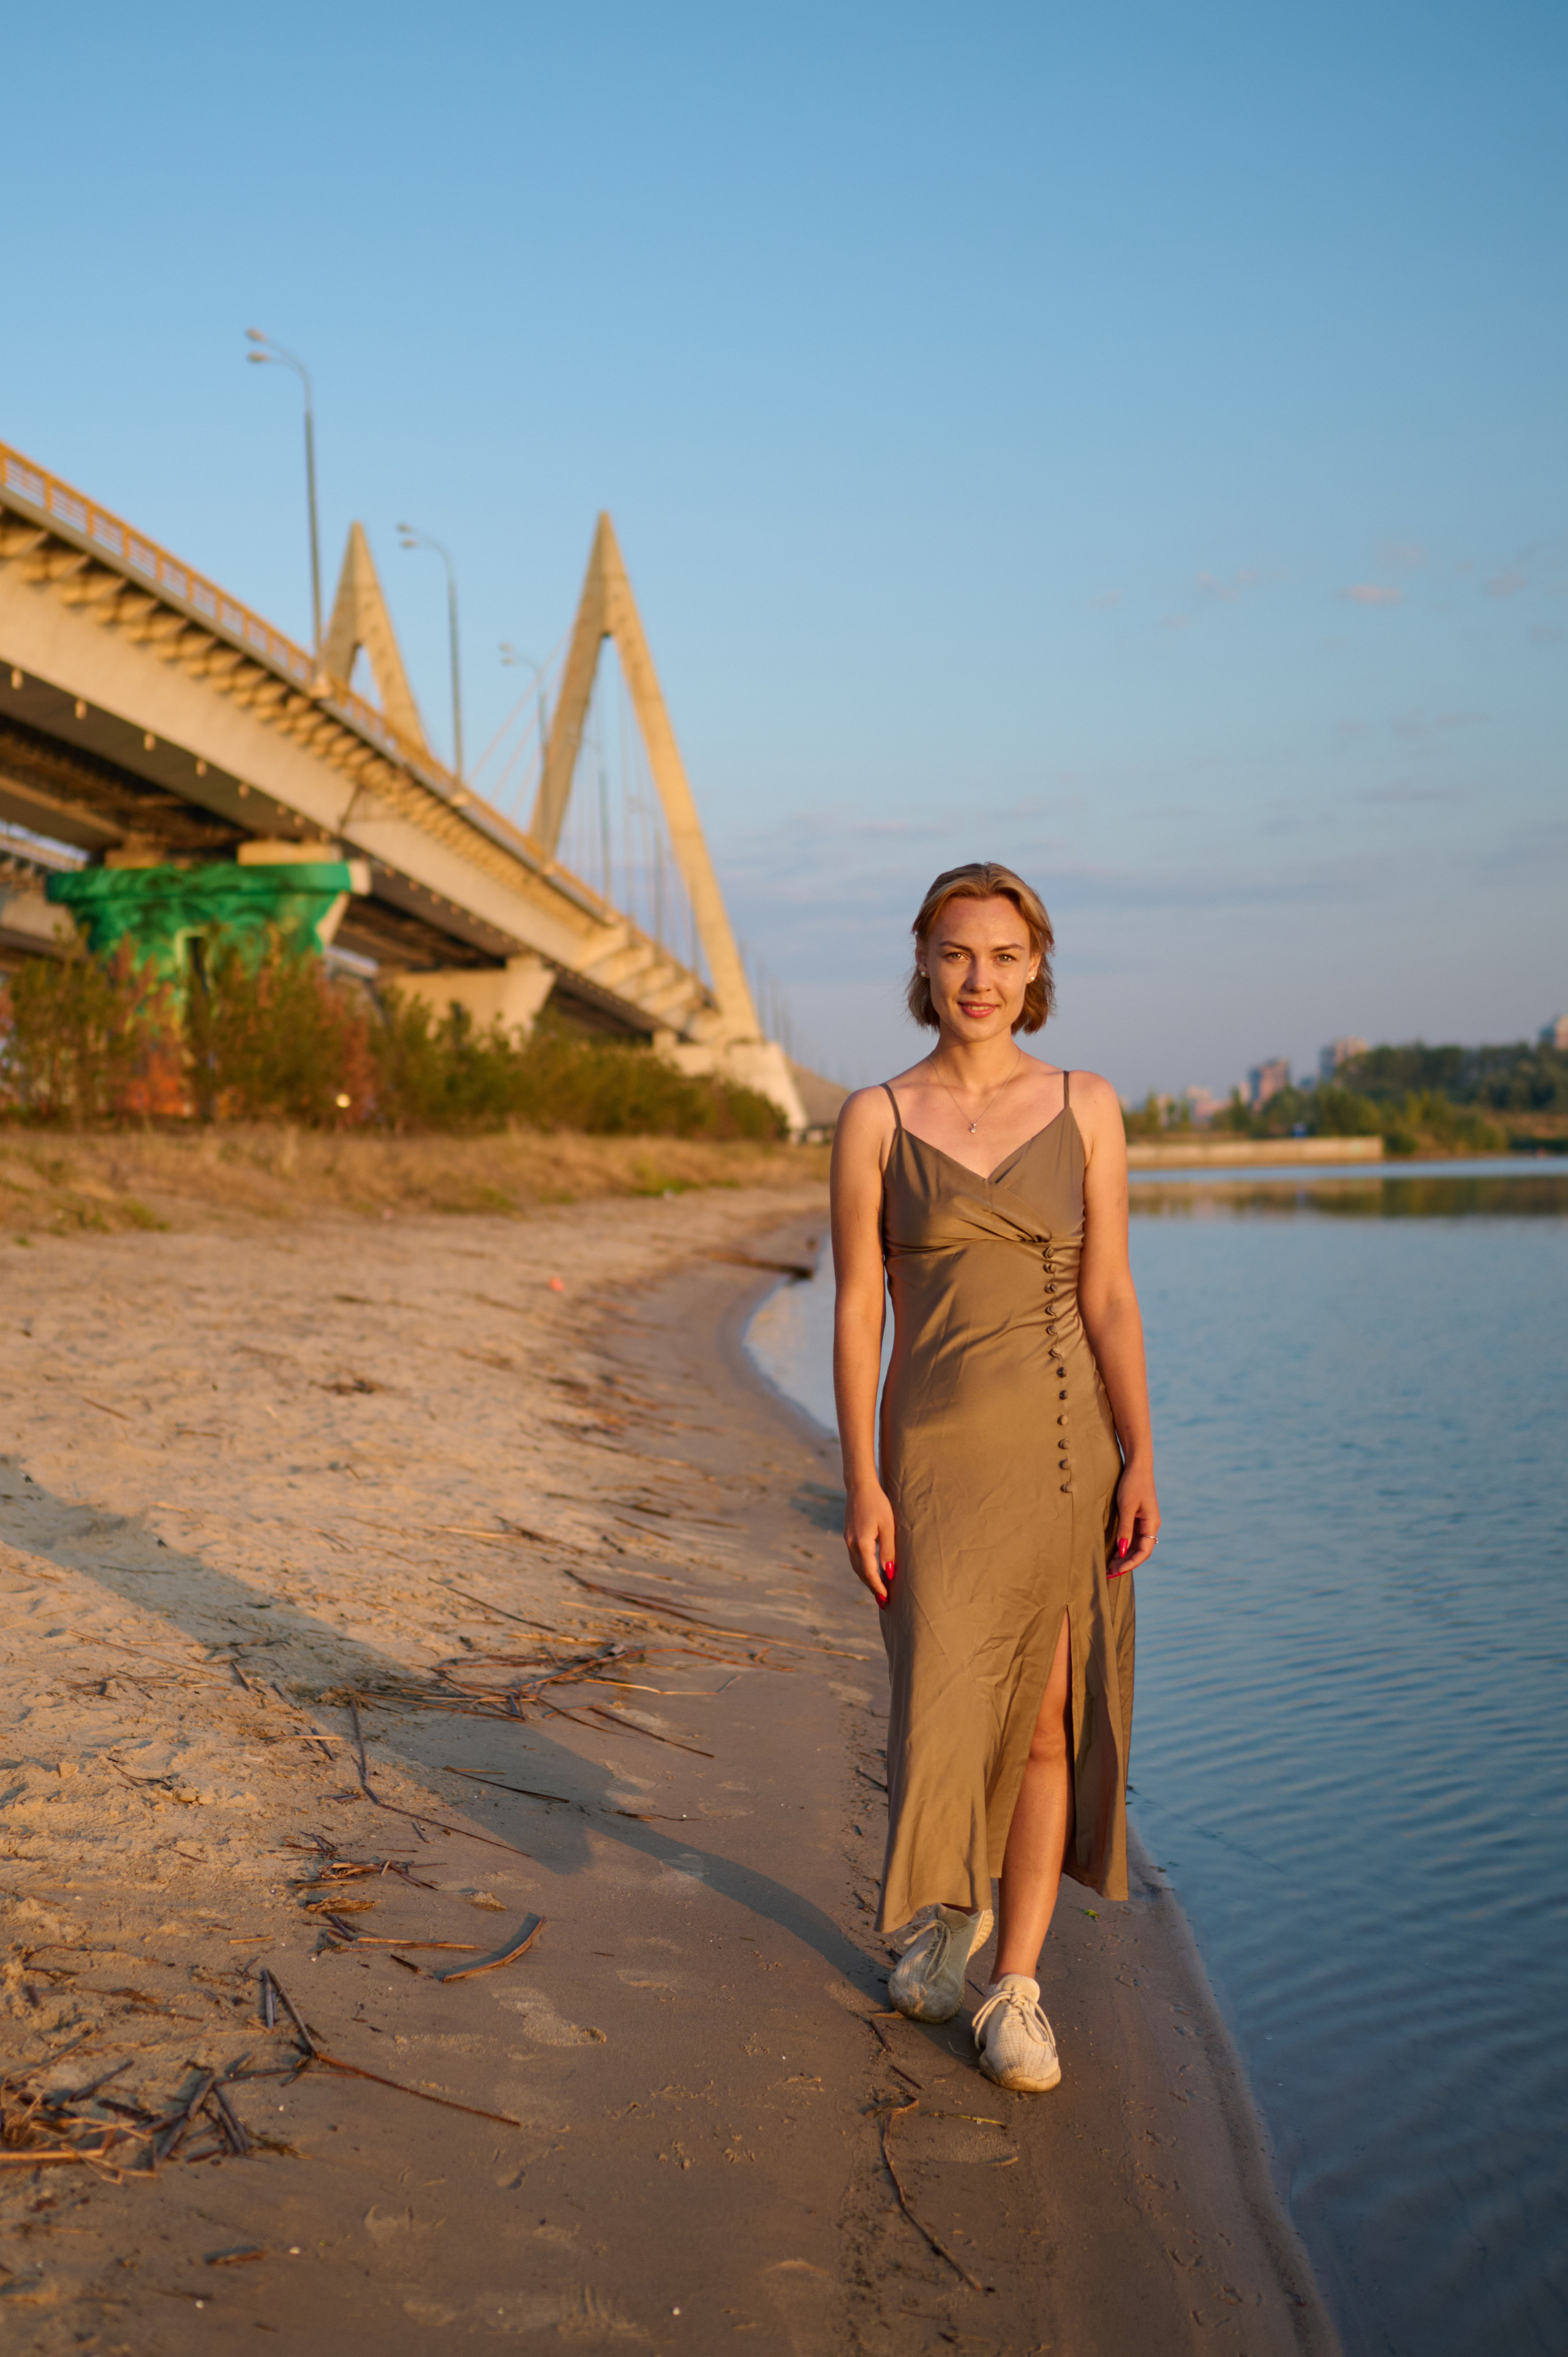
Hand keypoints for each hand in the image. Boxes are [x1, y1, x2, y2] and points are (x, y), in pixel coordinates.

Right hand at [844, 1481, 896, 1606]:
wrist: (860, 1486)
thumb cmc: (878, 1503)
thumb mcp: (888, 1526)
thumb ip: (888, 1550)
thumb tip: (889, 1572)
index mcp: (862, 1543)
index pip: (869, 1572)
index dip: (878, 1587)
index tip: (886, 1598)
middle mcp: (851, 1544)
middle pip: (861, 1573)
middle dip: (872, 1587)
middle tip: (883, 1601)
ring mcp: (848, 1540)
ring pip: (856, 1567)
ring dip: (866, 1579)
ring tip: (878, 1590)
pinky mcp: (848, 1536)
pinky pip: (855, 1558)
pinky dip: (863, 1568)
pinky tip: (871, 1571)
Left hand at [1110, 1460, 1158, 1576]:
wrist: (1138, 1466)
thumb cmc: (1132, 1484)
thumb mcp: (1126, 1507)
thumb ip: (1125, 1530)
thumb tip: (1122, 1551)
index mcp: (1151, 1524)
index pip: (1143, 1552)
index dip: (1129, 1563)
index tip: (1115, 1571)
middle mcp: (1151, 1526)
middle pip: (1140, 1552)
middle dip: (1125, 1564)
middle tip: (1108, 1574)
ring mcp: (1146, 1522)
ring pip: (1137, 1547)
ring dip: (1124, 1558)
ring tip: (1109, 1567)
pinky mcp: (1139, 1518)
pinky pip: (1134, 1538)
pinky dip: (1124, 1548)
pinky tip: (1114, 1554)